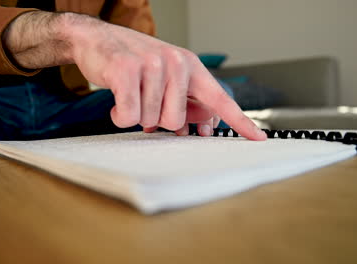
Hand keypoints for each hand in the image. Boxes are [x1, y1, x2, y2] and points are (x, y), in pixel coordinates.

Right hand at [65, 14, 265, 139]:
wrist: (97, 39)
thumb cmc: (134, 61)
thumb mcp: (166, 77)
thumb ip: (187, 100)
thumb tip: (202, 126)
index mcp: (190, 66)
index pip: (220, 98)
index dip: (240, 122)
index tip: (259, 138)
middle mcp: (176, 63)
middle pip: (175, 121)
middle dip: (156, 119)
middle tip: (146, 102)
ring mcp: (152, 65)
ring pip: (150, 120)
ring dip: (135, 115)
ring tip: (130, 94)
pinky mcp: (127, 70)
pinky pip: (129, 116)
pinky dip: (120, 115)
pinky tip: (117, 100)